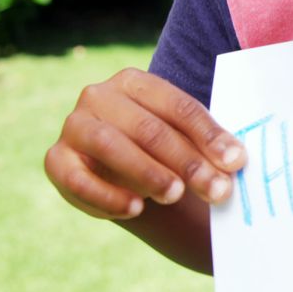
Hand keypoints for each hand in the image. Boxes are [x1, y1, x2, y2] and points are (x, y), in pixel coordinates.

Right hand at [45, 68, 245, 219]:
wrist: (118, 170)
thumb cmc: (161, 147)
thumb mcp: (184, 139)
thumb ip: (206, 146)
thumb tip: (235, 160)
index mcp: (135, 82)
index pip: (177, 106)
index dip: (209, 135)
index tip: (236, 161)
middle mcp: (99, 96)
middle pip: (148, 128)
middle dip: (187, 162)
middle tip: (217, 190)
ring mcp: (74, 126)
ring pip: (111, 146)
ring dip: (147, 173)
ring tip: (176, 195)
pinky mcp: (56, 159)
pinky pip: (77, 179)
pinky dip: (107, 196)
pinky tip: (135, 209)